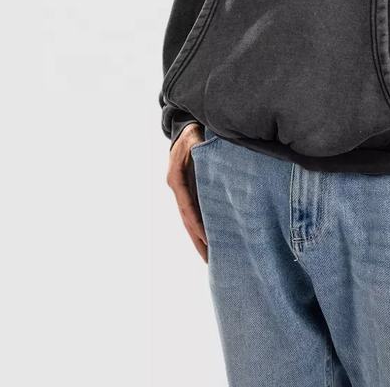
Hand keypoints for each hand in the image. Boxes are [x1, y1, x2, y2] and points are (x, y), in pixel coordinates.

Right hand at [166, 123, 209, 262]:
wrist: (185, 128)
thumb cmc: (191, 133)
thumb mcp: (193, 137)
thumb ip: (198, 146)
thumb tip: (205, 151)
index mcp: (176, 179)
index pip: (188, 207)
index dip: (198, 225)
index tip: (208, 240)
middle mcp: (177, 189)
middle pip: (188, 220)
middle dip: (199, 241)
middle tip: (211, 262)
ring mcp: (182, 191)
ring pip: (191, 220)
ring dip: (200, 238)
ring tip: (212, 259)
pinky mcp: (190, 191)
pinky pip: (197, 212)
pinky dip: (203, 226)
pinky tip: (212, 238)